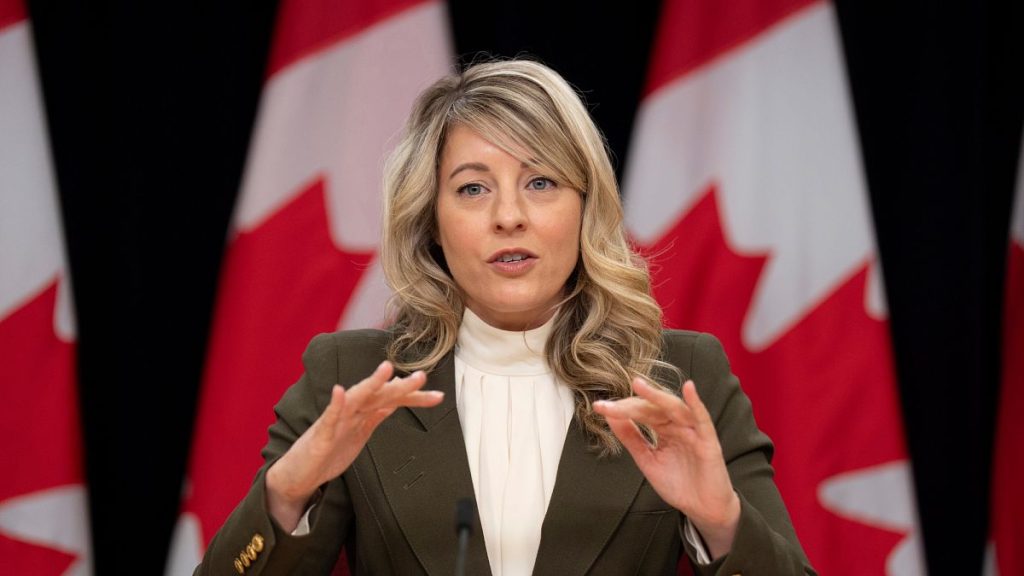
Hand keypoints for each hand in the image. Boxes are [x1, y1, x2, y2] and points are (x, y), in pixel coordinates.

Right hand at [265, 361, 442, 530]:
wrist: (299, 474)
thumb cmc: (329, 451)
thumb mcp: (360, 433)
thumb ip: (376, 414)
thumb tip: (396, 400)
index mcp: (363, 413)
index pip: (392, 400)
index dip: (415, 398)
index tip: (438, 396)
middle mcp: (351, 411)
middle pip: (380, 394)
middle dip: (401, 387)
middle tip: (422, 378)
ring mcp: (335, 421)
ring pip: (356, 399)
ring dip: (370, 383)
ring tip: (385, 369)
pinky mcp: (320, 434)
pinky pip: (328, 417)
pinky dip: (334, 404)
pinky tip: (339, 391)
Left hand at [593, 378, 739, 558]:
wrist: (702, 509)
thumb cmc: (679, 484)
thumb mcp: (647, 460)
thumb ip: (631, 438)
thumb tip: (611, 417)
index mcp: (663, 429)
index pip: (640, 412)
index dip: (620, 410)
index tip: (599, 408)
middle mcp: (677, 425)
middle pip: (652, 408)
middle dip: (630, 405)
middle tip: (608, 404)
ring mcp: (693, 431)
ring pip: (673, 408)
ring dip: (656, 396)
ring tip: (638, 385)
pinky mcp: (708, 441)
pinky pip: (703, 419)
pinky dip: (696, 403)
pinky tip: (689, 389)